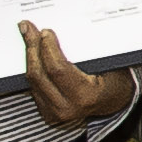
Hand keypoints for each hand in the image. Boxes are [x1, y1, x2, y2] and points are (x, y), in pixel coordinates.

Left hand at [20, 20, 135, 125]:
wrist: (113, 102)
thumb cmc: (113, 80)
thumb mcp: (109, 64)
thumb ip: (87, 49)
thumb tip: (62, 29)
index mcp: (86, 96)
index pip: (58, 69)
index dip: (48, 48)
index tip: (45, 31)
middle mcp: (68, 108)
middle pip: (39, 74)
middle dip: (32, 47)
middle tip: (28, 28)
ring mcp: (55, 113)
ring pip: (33, 80)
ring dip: (29, 56)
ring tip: (28, 37)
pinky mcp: (47, 113)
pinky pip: (33, 86)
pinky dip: (32, 67)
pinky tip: (32, 52)